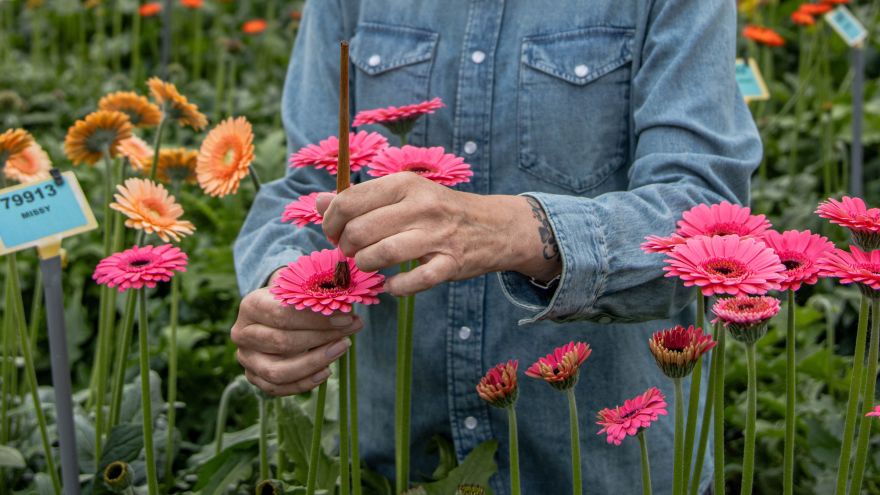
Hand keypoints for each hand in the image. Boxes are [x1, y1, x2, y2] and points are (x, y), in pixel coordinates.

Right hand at [231, 286, 362, 395]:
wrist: (272, 312)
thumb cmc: (291, 298)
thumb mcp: (301, 287)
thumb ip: (319, 293)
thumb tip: (347, 305)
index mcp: (251, 305)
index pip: (282, 315)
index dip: (316, 319)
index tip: (346, 318)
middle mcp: (242, 333)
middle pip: (282, 342)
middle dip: (321, 338)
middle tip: (350, 331)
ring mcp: (246, 358)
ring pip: (278, 371)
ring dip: (314, 363)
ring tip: (341, 349)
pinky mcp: (253, 377)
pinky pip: (278, 388)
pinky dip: (304, 383)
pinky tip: (326, 371)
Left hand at [317, 172, 560, 295]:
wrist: (495, 225)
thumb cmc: (440, 210)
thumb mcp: (404, 193)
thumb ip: (361, 198)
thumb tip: (318, 202)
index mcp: (404, 183)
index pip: (348, 201)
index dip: (330, 222)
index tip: (332, 234)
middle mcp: (420, 205)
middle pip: (359, 231)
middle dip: (346, 248)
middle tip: (350, 252)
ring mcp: (437, 235)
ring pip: (380, 255)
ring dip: (365, 266)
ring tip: (368, 265)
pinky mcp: (451, 263)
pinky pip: (412, 282)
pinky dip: (396, 288)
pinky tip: (393, 285)